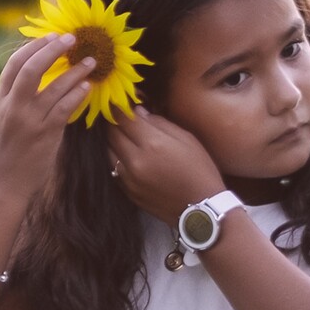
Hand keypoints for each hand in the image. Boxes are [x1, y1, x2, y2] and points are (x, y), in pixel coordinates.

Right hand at [0, 32, 96, 200]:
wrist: (2, 183)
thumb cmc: (6, 152)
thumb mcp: (3, 120)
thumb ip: (16, 98)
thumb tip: (37, 76)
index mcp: (0, 100)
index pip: (14, 64)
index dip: (33, 47)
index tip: (51, 37)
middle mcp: (13, 107)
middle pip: (32, 68)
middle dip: (53, 49)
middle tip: (72, 39)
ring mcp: (29, 120)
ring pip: (54, 86)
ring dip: (75, 70)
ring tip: (90, 61)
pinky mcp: (45, 134)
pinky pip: (65, 107)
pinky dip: (77, 94)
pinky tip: (87, 87)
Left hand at [105, 109, 224, 229]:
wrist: (200, 209)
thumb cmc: (199, 169)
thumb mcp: (186, 138)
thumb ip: (159, 123)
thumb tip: (137, 111)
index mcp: (152, 144)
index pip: (123, 118)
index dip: (119, 106)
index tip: (119, 100)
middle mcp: (135, 161)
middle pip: (112, 133)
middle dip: (114, 121)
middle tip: (120, 115)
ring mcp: (128, 178)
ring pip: (108, 151)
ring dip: (113, 140)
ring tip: (123, 134)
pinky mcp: (127, 191)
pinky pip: (113, 168)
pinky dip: (117, 157)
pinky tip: (127, 154)